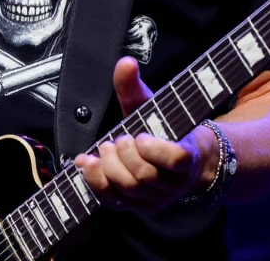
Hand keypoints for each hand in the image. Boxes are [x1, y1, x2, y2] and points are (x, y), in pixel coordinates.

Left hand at [74, 57, 215, 212]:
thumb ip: (134, 87)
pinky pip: (113, 200)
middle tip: (118, 139)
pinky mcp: (135, 206)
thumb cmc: (162, 128)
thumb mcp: (150, 105)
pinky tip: (84, 162)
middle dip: (125, 154)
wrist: (177, 161)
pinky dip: (94, 180)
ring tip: (105, 148)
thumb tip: (125, 62)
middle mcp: (172, 183)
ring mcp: (154, 198)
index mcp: (185, 155)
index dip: (155, 149)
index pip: (176, 159)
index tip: (141, 135)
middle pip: (145, 176)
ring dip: (109, 166)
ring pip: (129, 189)